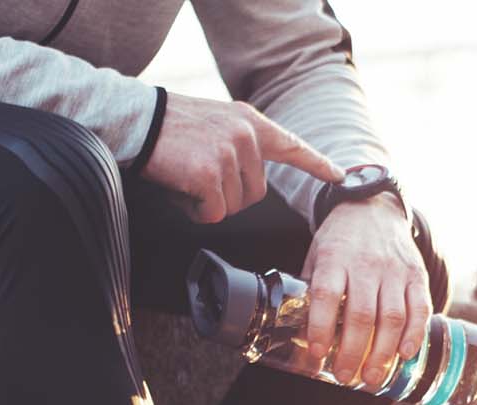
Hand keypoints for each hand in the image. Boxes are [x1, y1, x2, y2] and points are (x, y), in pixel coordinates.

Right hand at [145, 93, 341, 223]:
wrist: (137, 120)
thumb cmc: (171, 127)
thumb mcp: (217, 122)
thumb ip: (241, 143)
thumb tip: (253, 181)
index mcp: (251, 122)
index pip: (292, 145)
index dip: (317, 164)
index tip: (339, 175)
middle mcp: (246, 135)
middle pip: (255, 193)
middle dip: (228, 195)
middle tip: (199, 174)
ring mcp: (229, 154)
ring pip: (234, 206)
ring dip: (209, 202)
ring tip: (187, 175)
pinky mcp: (210, 174)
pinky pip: (213, 213)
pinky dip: (195, 210)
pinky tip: (181, 188)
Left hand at [298, 195, 430, 390]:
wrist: (373, 208)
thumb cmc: (340, 241)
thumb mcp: (316, 256)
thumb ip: (311, 291)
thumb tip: (301, 335)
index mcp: (335, 258)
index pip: (326, 294)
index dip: (320, 327)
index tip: (317, 354)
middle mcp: (366, 264)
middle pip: (361, 314)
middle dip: (353, 352)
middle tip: (346, 377)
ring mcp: (395, 270)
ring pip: (392, 317)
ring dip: (382, 353)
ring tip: (372, 377)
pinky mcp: (417, 275)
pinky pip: (420, 309)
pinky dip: (414, 334)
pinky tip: (405, 354)